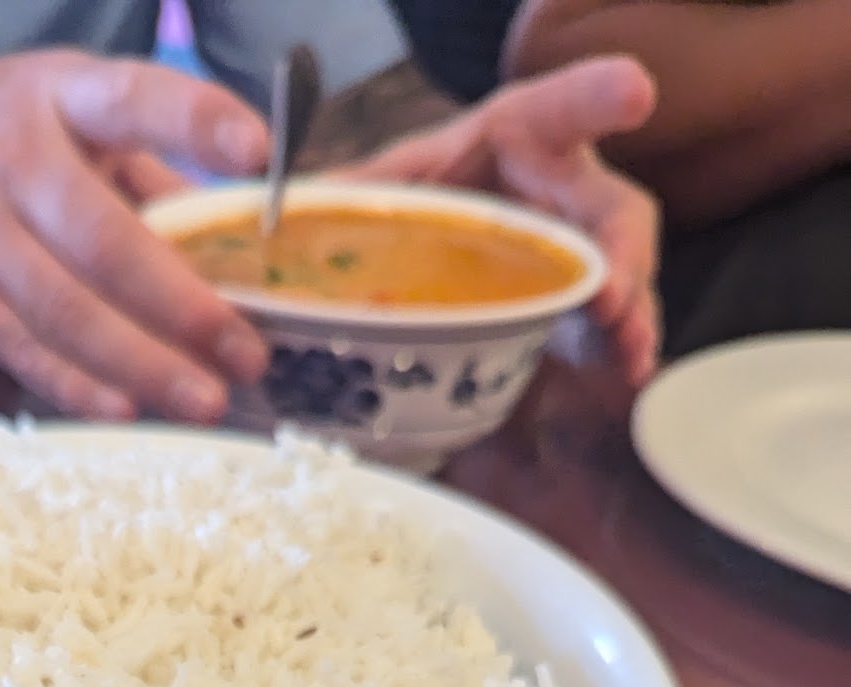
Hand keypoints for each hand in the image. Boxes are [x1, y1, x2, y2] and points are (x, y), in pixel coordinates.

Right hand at [0, 50, 268, 422]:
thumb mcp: (66, 110)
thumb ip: (145, 165)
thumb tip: (238, 237)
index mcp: (55, 96)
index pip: (131, 98)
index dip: (194, 122)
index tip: (258, 151)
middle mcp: (10, 163)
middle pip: (103, 241)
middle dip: (182, 305)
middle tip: (247, 354)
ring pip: (65, 314)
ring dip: (143, 364)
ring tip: (208, 400)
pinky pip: (23, 352)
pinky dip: (77, 387)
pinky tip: (128, 410)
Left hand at [340, 57, 661, 386]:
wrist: (406, 265)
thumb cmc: (398, 209)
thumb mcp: (364, 197)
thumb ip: (332, 196)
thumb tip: (274, 203)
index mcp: (505, 143)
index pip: (553, 110)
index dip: (593, 97)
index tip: (635, 93)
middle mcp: (553, 189)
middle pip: (608, 206)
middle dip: (621, 248)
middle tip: (610, 295)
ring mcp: (572, 247)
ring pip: (621, 266)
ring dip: (631, 308)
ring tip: (626, 352)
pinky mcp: (576, 299)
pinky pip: (612, 318)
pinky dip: (620, 345)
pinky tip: (625, 371)